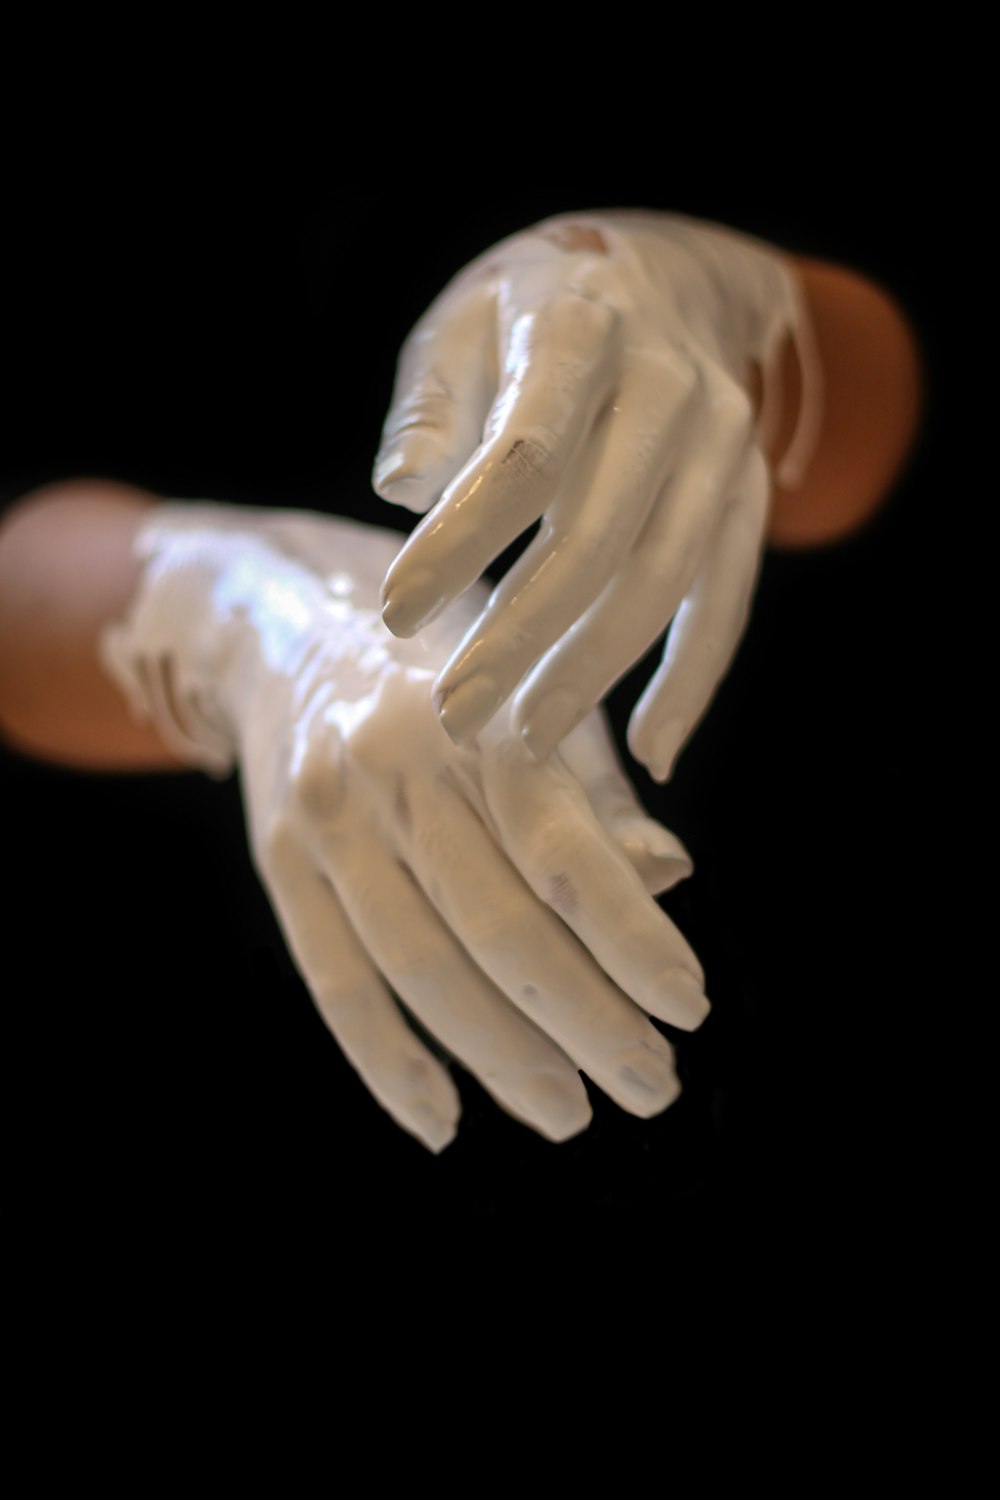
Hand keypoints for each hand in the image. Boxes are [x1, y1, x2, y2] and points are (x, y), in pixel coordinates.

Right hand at [102, 507, 708, 1152]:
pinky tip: (443, 1121)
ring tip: (568, 1117)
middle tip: (651, 1088)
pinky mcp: (279, 860)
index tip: (691, 1009)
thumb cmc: (450, 668)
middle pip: (496, 926)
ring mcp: (327, 817)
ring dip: (502, 1058)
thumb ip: (595, 794)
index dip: (633, 940)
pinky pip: (334, 983)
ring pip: (420, 967)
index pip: (565, 853)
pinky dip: (388, 1064)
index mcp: (478, 718)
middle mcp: (395, 765)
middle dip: (584, 1022)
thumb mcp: (531, 696)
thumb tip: (670, 880)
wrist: (290, 616)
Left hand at [374, 211, 819, 778]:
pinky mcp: (747, 493)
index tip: (397, 617)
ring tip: (527, 742)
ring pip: (665, 577)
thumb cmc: (527, 315)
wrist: (661, 275)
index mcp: (580, 330)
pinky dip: (692, 679)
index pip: (524, 455)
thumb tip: (403, 491)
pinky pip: (727, 597)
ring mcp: (722, 442)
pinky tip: (651, 751)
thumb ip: (430, 408)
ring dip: (596, 672)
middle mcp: (669, 384)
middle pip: (600, 533)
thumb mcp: (460, 325)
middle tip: (457, 717)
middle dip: (524, 637)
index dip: (461, 542)